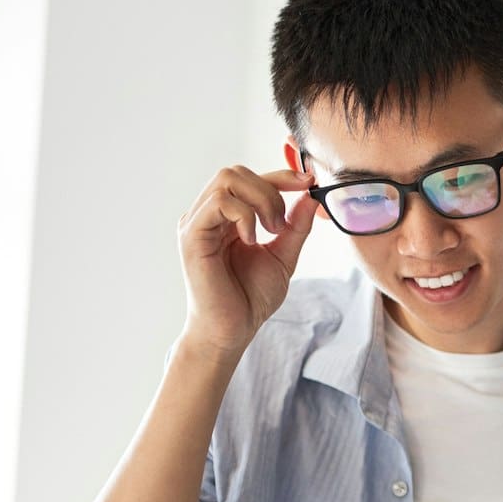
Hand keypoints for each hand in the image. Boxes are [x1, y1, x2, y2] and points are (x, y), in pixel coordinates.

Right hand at [175, 166, 316, 357]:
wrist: (233, 330)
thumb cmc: (251, 298)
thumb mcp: (283, 256)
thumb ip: (295, 226)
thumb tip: (310, 196)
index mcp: (226, 218)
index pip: (249, 179)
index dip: (280, 175)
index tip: (308, 182)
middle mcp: (207, 216)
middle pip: (235, 171)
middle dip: (270, 189)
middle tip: (281, 225)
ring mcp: (197, 223)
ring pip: (226, 179)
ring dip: (260, 200)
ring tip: (270, 232)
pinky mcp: (192, 236)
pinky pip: (218, 203)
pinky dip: (244, 215)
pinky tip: (252, 240)